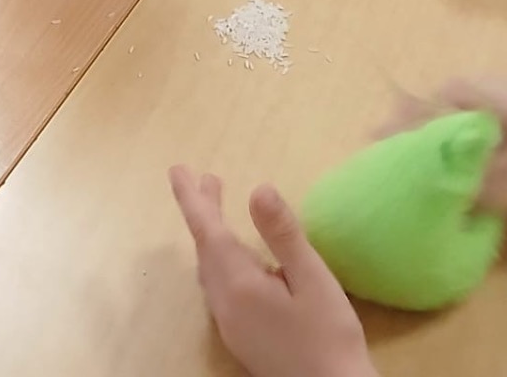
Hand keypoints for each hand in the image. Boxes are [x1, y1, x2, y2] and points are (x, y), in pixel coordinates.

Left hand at [168, 168, 375, 376]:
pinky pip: (219, 286)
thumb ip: (283, 235)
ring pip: (211, 268)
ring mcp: (229, 323)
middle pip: (206, 248)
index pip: (207, 230)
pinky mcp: (239, 336)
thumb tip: (258, 189)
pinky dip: (220, 258)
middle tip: (204, 178)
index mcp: (238, 284)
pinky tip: (236, 256)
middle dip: (203, 210)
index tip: (177, 170)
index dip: (192, 198)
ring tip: (217, 205)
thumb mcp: (314, 280)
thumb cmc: (328, 336)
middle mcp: (224, 303)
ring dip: (211, 235)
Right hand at [381, 77, 506, 208]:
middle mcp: (464, 90)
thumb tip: (452, 208)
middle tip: (379, 164)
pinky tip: (442, 161)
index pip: (413, 114)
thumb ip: (487, 186)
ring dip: (419, 136)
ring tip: (403, 165)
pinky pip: (453, 119)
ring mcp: (479, 95)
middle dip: (398, 135)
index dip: (390, 135)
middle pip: (419, 112)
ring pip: (435, 115)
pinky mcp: (492, 107)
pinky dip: (440, 136)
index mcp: (464, 95)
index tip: (368, 152)